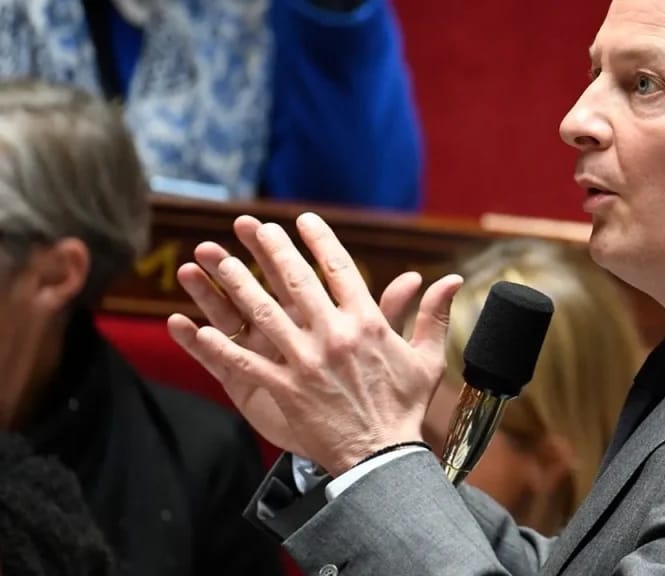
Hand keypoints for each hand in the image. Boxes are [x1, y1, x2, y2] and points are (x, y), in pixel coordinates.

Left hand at [167, 212, 461, 474]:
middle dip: (272, 249)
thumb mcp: (428, 358)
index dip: (319, 240)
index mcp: (367, 322)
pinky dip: (219, 346)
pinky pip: (245, 363)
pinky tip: (198, 327)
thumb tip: (451, 279)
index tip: (302, 220)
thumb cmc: (406, 406)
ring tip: (219, 261)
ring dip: (238, 285)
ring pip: (265, 313)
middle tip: (254, 227)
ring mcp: (306, 362)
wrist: (383, 456)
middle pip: (296, 281)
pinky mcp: (285, 389)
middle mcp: (333, 335)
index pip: (339, 269)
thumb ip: (433, 314)